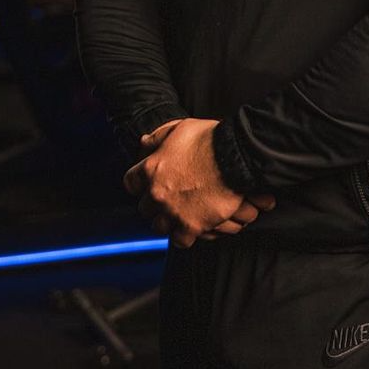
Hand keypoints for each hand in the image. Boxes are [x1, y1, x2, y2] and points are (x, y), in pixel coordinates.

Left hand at [125, 118, 274, 247]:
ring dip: (167, 221)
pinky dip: (184, 236)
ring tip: (178, 214)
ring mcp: (173, 212)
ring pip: (159, 226)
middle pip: (144, 208)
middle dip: (154, 204)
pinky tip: (191, 228)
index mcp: (152, 169)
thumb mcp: (180, 128)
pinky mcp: (191, 226)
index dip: (139, 183)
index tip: (146, 183)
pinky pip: (180, 241)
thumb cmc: (212, 140)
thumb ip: (159, 136)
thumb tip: (145, 142)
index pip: (131, 182)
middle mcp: (158, 193)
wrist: (236, 157)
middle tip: (167, 198)